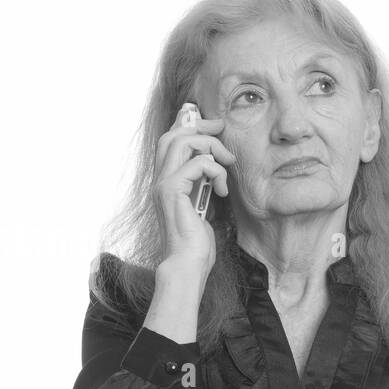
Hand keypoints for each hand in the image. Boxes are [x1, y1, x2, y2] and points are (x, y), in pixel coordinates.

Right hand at [152, 102, 235, 280]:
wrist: (188, 264)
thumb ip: (202, 186)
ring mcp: (163, 184)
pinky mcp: (173, 191)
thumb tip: (214, 170)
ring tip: (228, 163)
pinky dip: (216, 171)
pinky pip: (198, 163)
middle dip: (200, 126)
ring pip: (183, 141)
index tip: (212, 124)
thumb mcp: (202, 207)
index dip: (188, 124)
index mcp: (166, 181)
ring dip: (211, 146)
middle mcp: (160, 179)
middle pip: (173, 135)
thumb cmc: (196, 243)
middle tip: (222, 128)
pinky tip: (223, 190)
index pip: (170, 141)